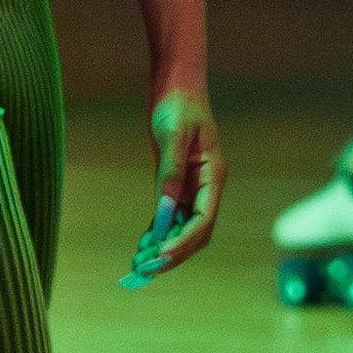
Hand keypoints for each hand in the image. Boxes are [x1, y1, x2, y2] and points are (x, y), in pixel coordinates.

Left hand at [131, 84, 223, 275]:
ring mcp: (191, 186)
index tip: (159, 257)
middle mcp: (205, 186)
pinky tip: (143, 244)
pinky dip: (158, 232)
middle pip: (195, 232)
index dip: (181, 243)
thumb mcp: (173, 134)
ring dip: (164, 247)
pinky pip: (170, 216)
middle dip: (173, 253)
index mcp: (213, 175)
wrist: (176, 83)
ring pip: (183, 228)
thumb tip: (166, 208)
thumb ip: (170, 172)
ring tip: (140, 264)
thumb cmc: (179, 103)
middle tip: (145, 269)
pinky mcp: (176, 182)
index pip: (202, 220)